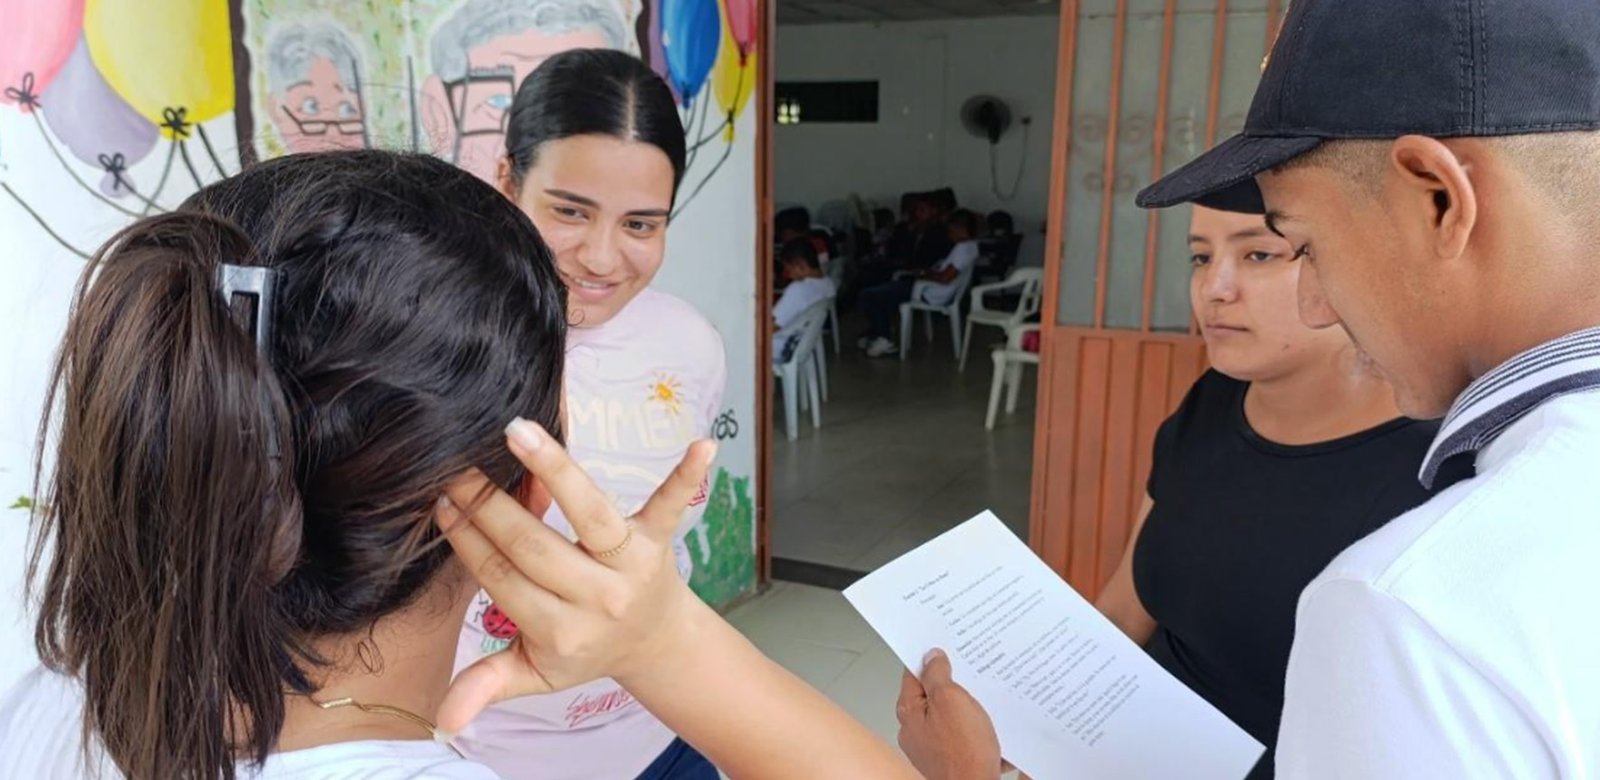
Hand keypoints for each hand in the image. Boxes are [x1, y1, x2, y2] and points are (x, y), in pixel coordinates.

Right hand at [434, 417, 716, 734]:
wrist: (653, 642)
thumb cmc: (583, 647)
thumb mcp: (535, 673)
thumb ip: (490, 684)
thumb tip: (442, 722)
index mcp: (559, 630)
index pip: (502, 578)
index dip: (468, 541)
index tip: (439, 504)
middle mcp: (596, 596)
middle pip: (534, 546)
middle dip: (490, 505)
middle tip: (454, 465)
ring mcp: (631, 564)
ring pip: (589, 512)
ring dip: (554, 469)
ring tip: (518, 430)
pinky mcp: (660, 539)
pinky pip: (673, 506)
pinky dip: (688, 477)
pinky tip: (702, 445)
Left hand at [897, 649, 1002, 779]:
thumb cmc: (963, 753)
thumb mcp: (951, 700)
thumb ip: (938, 675)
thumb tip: (932, 657)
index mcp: (910, 711)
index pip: (914, 673)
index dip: (929, 657)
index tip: (943, 648)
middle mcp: (916, 729)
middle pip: (933, 693)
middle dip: (954, 683)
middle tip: (971, 675)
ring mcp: (932, 744)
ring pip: (951, 714)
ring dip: (968, 708)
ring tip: (984, 706)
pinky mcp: (950, 756)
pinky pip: (963, 733)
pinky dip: (975, 728)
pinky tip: (988, 728)